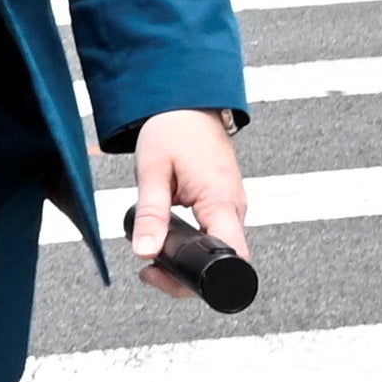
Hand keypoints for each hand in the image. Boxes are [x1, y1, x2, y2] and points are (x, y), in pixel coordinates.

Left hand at [126, 109, 249, 294]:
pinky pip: (214, 236)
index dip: (200, 278)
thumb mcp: (153, 171)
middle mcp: (235, 209)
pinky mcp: (224, 205)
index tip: (165, 275)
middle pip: (221, 263)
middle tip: (148, 269)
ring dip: (187, 260)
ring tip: (154, 249)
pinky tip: (169, 237)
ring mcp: (232, 208)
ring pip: (217, 251)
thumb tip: (146, 252)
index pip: (231, 257)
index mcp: (222, 201)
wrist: (189, 103)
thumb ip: (151, 214)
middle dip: (185, 275)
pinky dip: (193, 244)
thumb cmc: (175, 129)